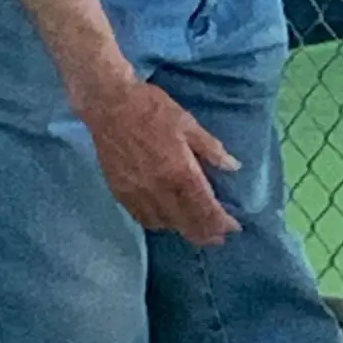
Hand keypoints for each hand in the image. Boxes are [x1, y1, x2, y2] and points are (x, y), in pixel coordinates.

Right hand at [77, 80, 240, 245]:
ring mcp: (138, 193)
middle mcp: (160, 190)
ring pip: (165, 225)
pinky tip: (166, 220)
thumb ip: (211, 149)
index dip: (222, 223)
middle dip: (206, 234)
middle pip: (187, 223)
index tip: (233, 228)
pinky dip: (158, 223)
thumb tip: (234, 167)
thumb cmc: (152, 109)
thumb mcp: (188, 124)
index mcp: (181, 173)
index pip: (206, 209)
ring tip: (195, 228)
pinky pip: (142, 218)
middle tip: (218, 237)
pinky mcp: (120, 192)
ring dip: (183, 230)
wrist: (108, 105)